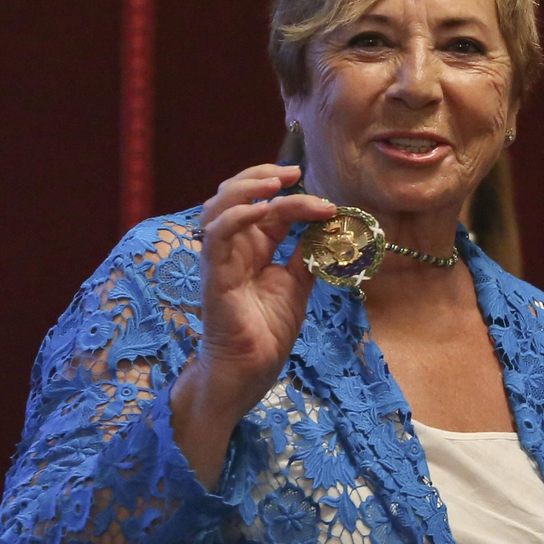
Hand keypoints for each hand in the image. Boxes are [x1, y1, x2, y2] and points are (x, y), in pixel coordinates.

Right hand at [171, 164, 334, 485]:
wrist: (249, 371)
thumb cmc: (267, 332)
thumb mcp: (298, 285)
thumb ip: (308, 254)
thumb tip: (331, 226)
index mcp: (252, 248)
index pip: (266, 206)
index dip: (291, 193)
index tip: (324, 197)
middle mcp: (233, 248)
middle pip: (236, 194)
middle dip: (263, 175)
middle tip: (295, 172)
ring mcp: (220, 260)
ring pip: (218, 206)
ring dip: (247, 188)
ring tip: (277, 183)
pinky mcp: (213, 276)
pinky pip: (216, 236)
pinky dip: (236, 216)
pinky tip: (260, 211)